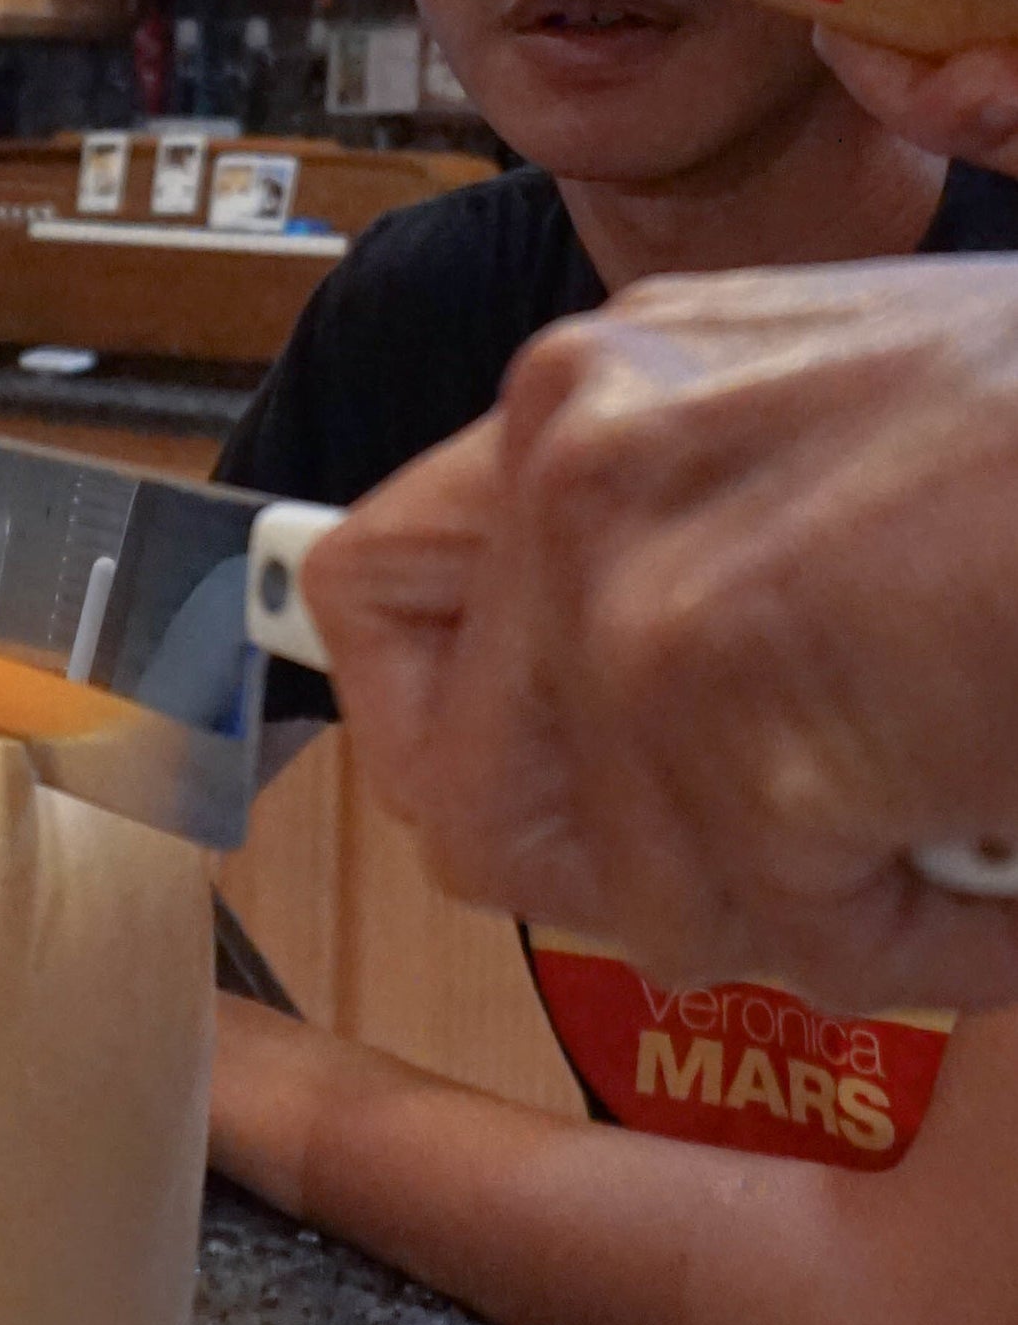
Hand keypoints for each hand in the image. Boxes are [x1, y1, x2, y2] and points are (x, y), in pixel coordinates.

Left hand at [300, 260, 1017, 1008]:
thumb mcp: (825, 423)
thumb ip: (675, 533)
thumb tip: (543, 710)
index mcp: (595, 390)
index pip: (369, 586)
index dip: (411, 722)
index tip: (495, 788)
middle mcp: (580, 463)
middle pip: (463, 801)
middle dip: (631, 873)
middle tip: (797, 841)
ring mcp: (643, 583)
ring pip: (643, 902)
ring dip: (822, 907)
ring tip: (953, 797)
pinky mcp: (740, 702)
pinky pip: (794, 934)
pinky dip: (925, 934)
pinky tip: (999, 822)